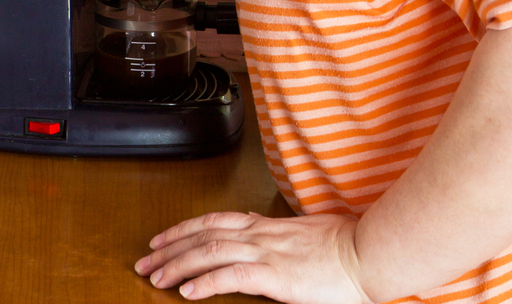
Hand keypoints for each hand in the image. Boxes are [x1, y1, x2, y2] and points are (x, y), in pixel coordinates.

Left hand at [134, 210, 371, 302]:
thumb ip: (276, 232)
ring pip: (209, 250)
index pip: (214, 220)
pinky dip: (205, 282)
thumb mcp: (303, 231)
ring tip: (156, 277)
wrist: (366, 253)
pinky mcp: (275, 275)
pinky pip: (230, 275)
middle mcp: (260, 234)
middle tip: (145, 260)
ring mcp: (266, 252)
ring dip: (178, 264)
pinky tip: (187, 292)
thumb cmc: (343, 246)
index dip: (184, 228)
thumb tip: (257, 227)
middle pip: (203, 233)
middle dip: (170, 247)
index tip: (162, 239)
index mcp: (266, 226)